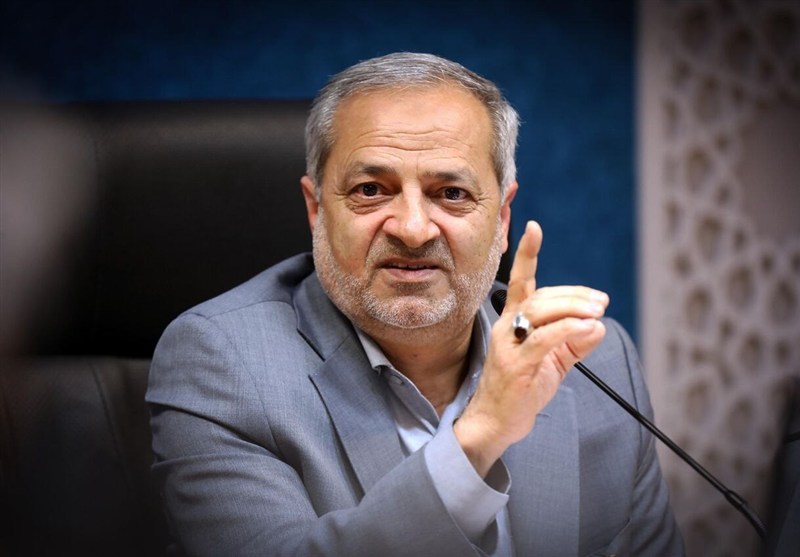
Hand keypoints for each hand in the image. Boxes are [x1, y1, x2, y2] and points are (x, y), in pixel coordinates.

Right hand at [454, 220, 608, 476]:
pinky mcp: (516, 366)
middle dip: (573, 295)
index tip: (534, 228)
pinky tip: (590, 330)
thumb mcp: (552, 361)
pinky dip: (569, 331)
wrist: (495, 423)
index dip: (526, 254)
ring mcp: (509, 346)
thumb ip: (573, 342)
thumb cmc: (520, 389)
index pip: (520, 281)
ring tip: (598, 313)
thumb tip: (598, 327)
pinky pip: (544, 340)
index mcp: (512, 321)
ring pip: (540, 312)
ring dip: (574, 309)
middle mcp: (506, 327)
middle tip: (601, 302)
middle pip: (539, 296)